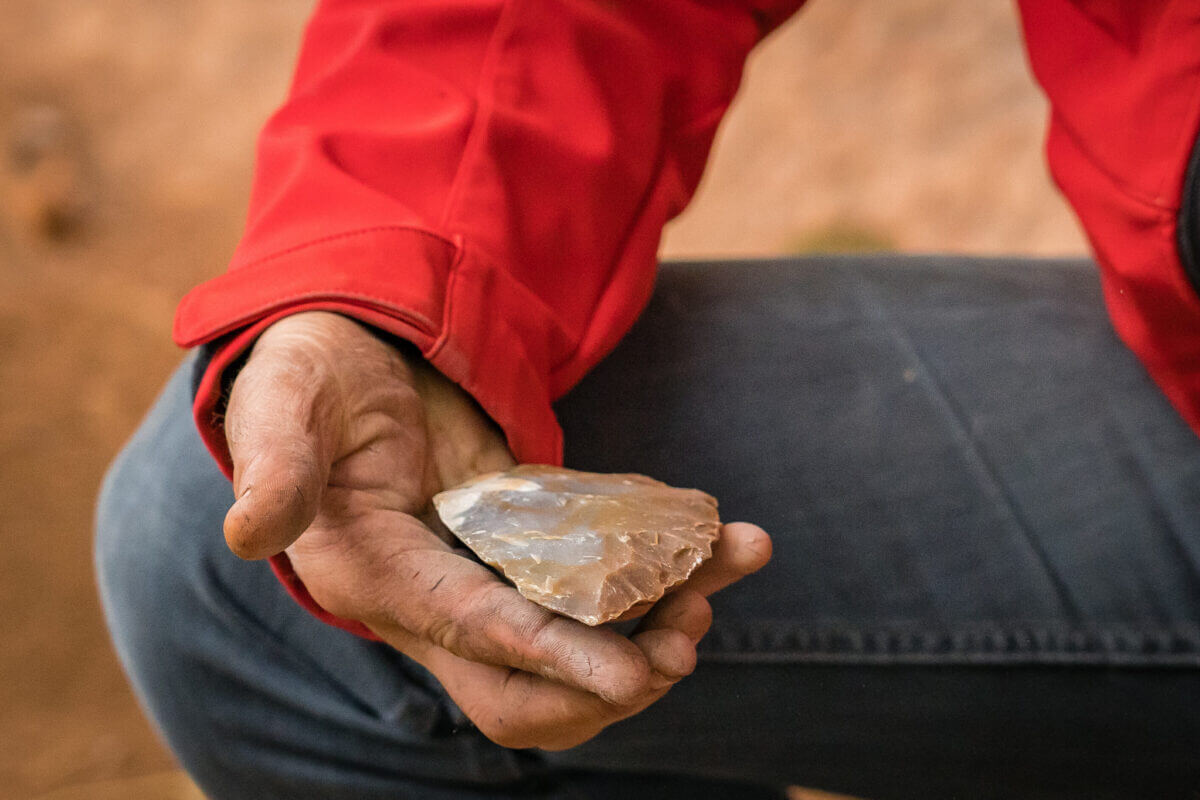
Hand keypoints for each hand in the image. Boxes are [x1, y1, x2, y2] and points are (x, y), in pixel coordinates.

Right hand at [222, 311, 770, 748]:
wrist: (354, 356)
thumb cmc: (313, 375)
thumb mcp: (286, 400)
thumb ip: (276, 461)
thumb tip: (251, 531)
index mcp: (378, 576)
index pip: (474, 634)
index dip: (552, 658)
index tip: (633, 675)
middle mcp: (438, 599)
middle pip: (532, 685)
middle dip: (617, 676)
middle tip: (690, 634)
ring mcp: (490, 579)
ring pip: (583, 637)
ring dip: (663, 619)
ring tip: (733, 562)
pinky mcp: (531, 547)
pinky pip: (604, 579)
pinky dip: (668, 564)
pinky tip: (717, 532)